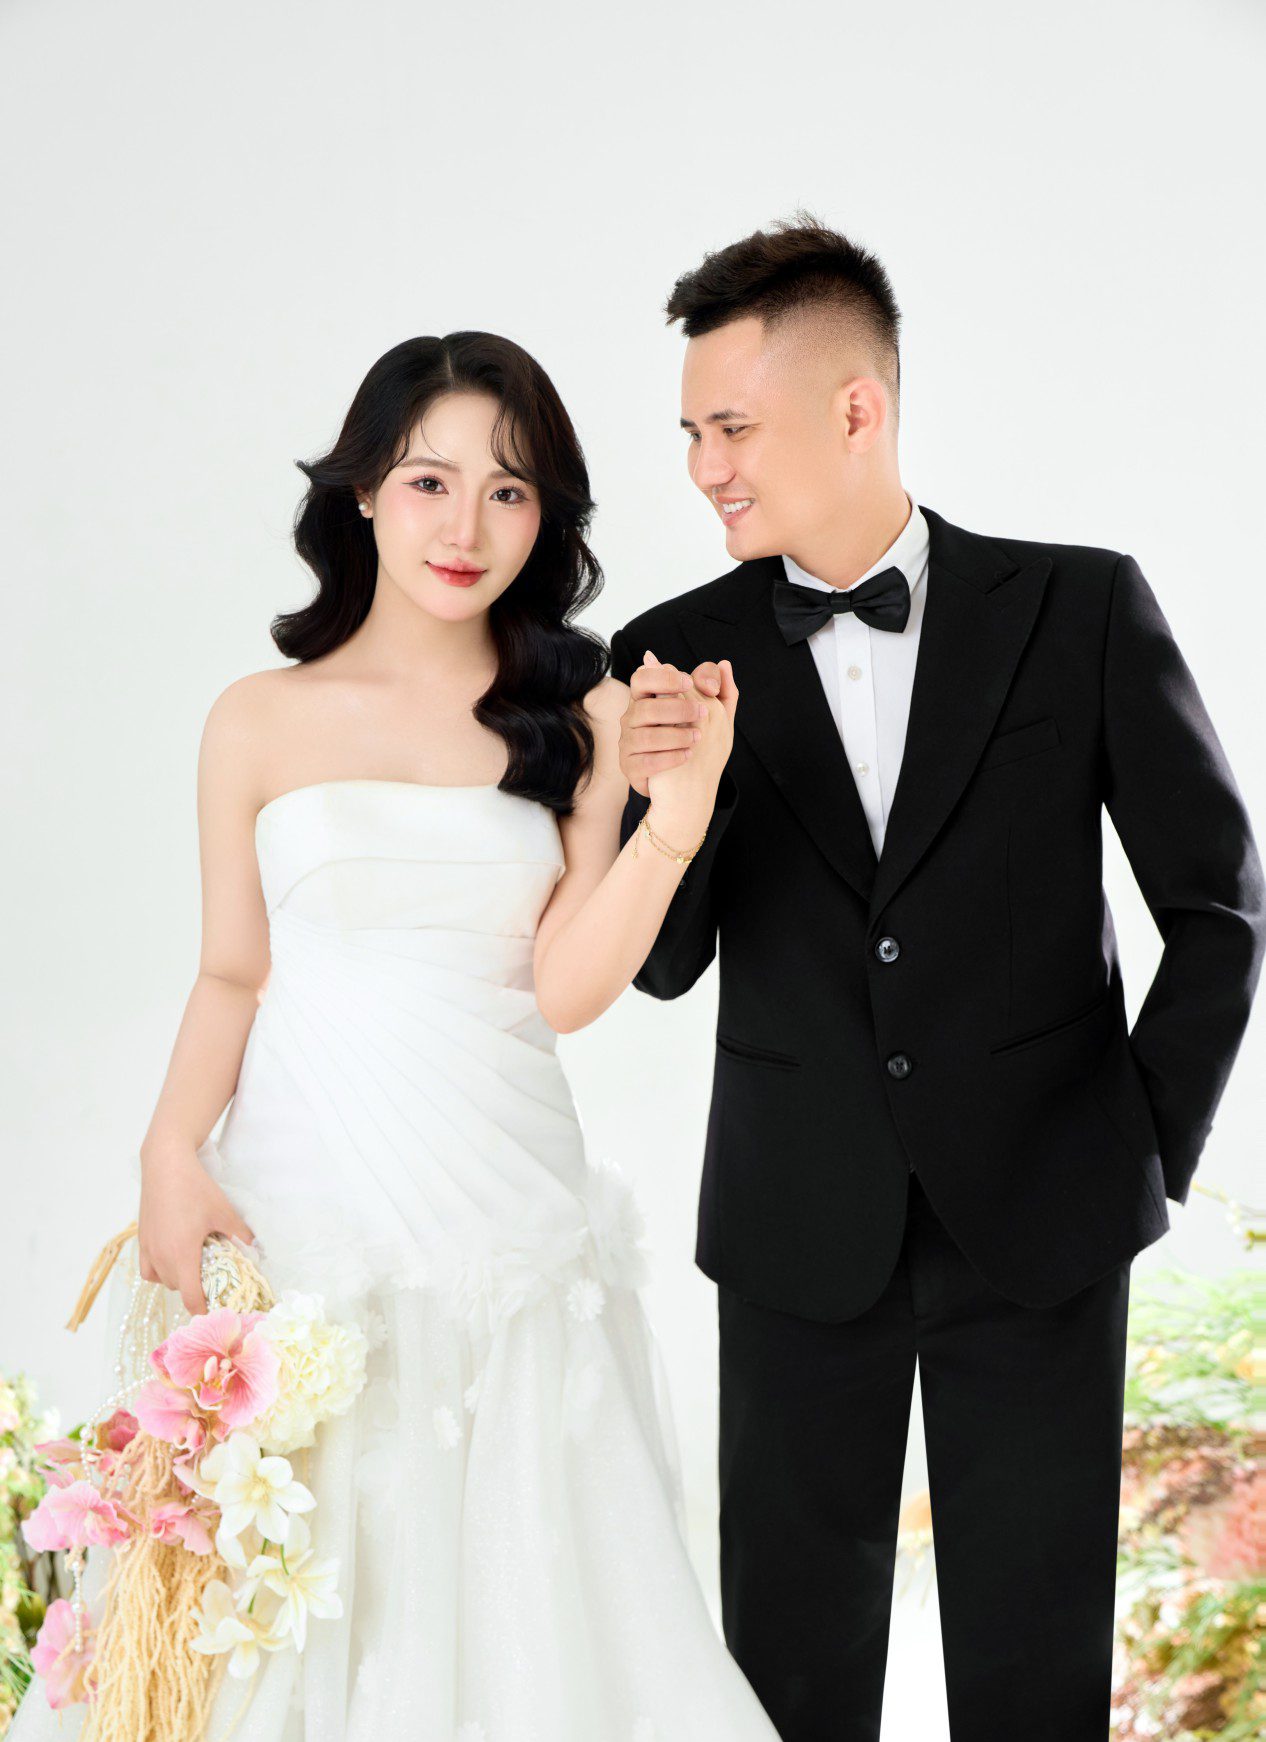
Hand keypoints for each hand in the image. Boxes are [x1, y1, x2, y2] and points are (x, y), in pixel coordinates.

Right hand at [138, 1144, 256, 1316]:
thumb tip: (253, 1248)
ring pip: (162, 1280)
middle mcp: (161, 1257)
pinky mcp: (141, 1239)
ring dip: (177, 1279)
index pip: (191, 1298)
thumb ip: (240, 1234)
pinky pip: (148, 1269)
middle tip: (213, 1278)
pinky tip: (172, 1258)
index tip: (216, 1311)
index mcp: (182, 1255)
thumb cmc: (196, 1188)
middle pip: (178, 1288)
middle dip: (195, 1289)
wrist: (165, 1166)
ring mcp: (148, 1249)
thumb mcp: (224, 1211)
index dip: (204, 1310)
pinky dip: (159, 1271)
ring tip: (194, 1265)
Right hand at [618, 652, 738, 800]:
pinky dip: (669, 758)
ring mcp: (627, 743)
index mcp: (645, 698)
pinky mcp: (629, 767)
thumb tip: (724, 664)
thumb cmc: (690, 738)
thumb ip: (712, 689)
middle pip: (645, 708)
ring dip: (675, 735)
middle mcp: (631, 718)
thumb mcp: (708, 713)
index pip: (642, 678)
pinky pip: (646, 762)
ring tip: (698, 738)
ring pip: (645, 736)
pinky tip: (687, 756)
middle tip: (703, 714)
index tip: (689, 683)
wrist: (681, 783)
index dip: (664, 678)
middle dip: (676, 709)